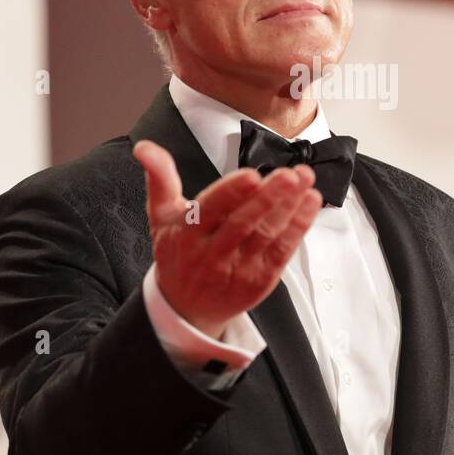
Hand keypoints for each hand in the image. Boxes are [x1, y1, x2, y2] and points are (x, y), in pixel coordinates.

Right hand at [133, 139, 322, 338]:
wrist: (186, 306)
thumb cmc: (178, 253)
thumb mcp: (161, 215)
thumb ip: (159, 177)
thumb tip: (144, 147)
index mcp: (187, 234)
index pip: (210, 210)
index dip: (231, 193)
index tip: (252, 175)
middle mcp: (212, 253)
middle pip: (243, 223)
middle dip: (269, 197)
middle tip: (290, 175)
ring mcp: (238, 269)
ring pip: (267, 236)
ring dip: (289, 207)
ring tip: (306, 182)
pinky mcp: (260, 280)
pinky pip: (282, 251)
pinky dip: (299, 227)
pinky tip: (309, 204)